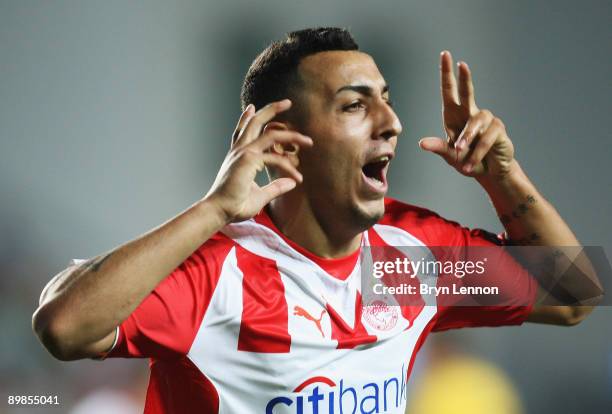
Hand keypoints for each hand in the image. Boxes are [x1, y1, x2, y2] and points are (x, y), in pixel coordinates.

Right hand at [204, 99, 312, 222]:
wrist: (218, 211)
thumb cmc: (233, 206)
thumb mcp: (259, 195)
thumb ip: (275, 187)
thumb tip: (291, 184)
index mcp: (237, 156)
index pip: (242, 131)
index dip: (246, 118)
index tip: (252, 107)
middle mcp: (239, 150)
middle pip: (256, 122)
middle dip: (272, 109)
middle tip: (288, 102)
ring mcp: (244, 153)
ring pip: (271, 134)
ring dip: (292, 135)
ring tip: (308, 141)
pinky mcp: (249, 160)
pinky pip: (275, 158)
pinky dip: (289, 168)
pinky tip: (298, 178)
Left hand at [419, 51, 515, 178]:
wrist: (488, 173)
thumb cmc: (466, 160)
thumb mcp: (449, 156)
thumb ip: (438, 148)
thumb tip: (421, 143)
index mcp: (454, 116)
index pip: (449, 91)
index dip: (446, 73)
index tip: (445, 55)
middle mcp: (470, 114)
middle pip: (467, 92)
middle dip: (465, 78)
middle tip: (462, 64)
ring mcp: (486, 120)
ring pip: (475, 122)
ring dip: (467, 138)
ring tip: (460, 152)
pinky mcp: (498, 130)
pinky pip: (486, 138)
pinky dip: (477, 152)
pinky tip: (471, 163)